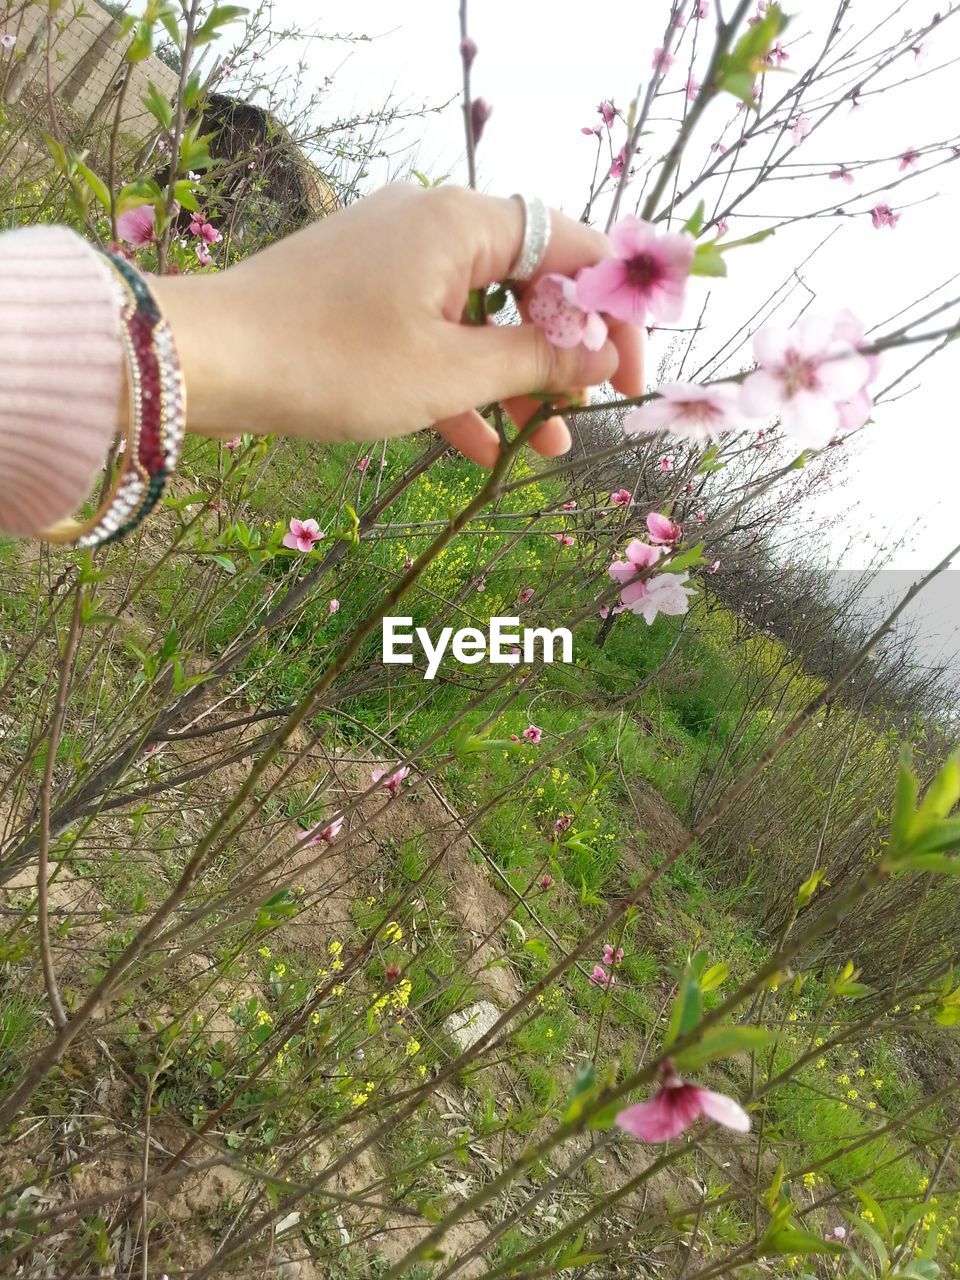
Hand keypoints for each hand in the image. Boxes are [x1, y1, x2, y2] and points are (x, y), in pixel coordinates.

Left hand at [151, 183, 644, 465]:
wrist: (207, 364)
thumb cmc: (331, 362)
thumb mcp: (448, 373)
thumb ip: (536, 362)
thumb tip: (600, 356)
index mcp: (462, 223)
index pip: (572, 246)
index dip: (613, 311)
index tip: (629, 374)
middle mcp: (431, 225)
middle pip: (528, 283)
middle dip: (561, 356)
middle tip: (583, 415)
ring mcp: (392, 260)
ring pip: (478, 317)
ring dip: (512, 381)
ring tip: (543, 446)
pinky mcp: (361, 296)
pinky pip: (430, 335)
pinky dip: (458, 385)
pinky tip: (482, 449)